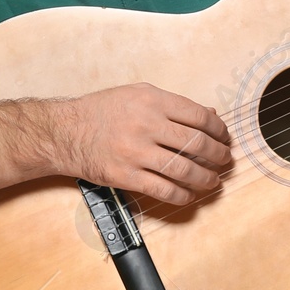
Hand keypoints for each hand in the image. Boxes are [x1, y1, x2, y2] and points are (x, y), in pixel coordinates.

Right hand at [53, 83, 232, 206]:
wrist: (65, 132)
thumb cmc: (102, 111)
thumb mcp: (138, 94)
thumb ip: (173, 104)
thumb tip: (209, 116)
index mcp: (152, 100)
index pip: (199, 116)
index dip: (219, 130)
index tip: (224, 137)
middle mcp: (146, 125)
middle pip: (196, 144)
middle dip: (218, 155)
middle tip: (224, 160)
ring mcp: (136, 152)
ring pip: (184, 170)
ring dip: (205, 178)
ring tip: (213, 180)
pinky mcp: (126, 176)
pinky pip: (163, 189)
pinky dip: (182, 195)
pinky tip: (190, 195)